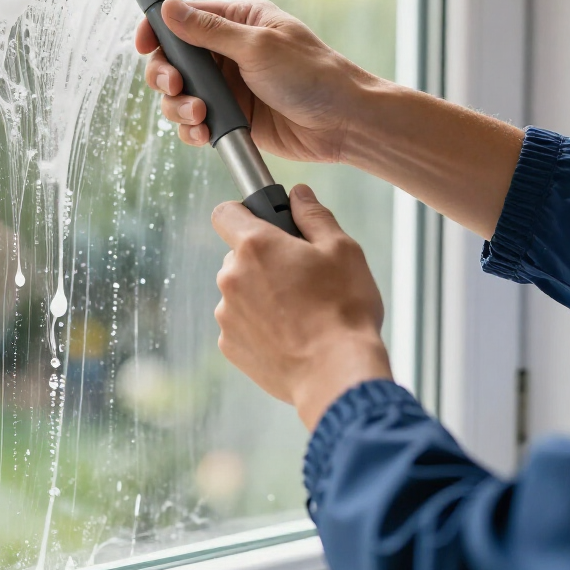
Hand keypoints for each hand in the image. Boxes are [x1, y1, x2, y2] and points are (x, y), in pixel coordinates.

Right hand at [135, 0, 374, 162]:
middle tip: (176, 86)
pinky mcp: (231, 117)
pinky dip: (192, 130)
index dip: (158, 30)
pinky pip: (195, 122)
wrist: (343, 123)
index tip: (144, 45)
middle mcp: (228, 52)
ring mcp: (228, 86)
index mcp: (238, 21)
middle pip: (173, 60)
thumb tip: (171, 10)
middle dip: (167, 76)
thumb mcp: (258, 46)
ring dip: (180, 107)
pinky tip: (204, 132)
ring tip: (200, 114)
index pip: (184, 17)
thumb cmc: (314, 76)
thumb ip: (209, 30)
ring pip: (179, 95)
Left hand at [212, 183, 391, 431]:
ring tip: (300, 312)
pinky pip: (241, 323)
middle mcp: (230, 276)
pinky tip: (291, 335)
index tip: (264, 222)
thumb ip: (314, 215)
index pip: (225, 212)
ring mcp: (227, 314)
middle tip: (301, 275)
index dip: (243, 213)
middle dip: (263, 259)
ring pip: (240, 291)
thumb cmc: (344, 309)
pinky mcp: (230, 346)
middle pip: (237, 255)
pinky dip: (259, 325)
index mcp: (255, 245)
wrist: (337, 375)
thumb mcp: (342, 250)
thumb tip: (298, 194)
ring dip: (261, 293)